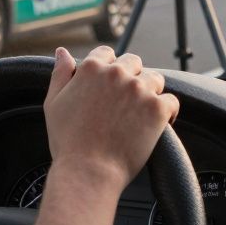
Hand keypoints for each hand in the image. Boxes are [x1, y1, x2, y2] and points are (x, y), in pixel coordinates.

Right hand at [42, 46, 178, 192]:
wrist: (88, 172)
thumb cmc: (67, 142)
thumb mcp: (54, 103)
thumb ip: (60, 74)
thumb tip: (62, 52)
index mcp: (91, 68)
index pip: (107, 53)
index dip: (108, 68)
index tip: (108, 87)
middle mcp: (117, 74)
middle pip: (134, 63)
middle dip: (131, 77)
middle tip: (124, 103)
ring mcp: (139, 90)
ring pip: (155, 79)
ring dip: (150, 92)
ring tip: (140, 115)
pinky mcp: (157, 109)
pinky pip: (171, 101)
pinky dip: (168, 112)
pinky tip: (157, 124)